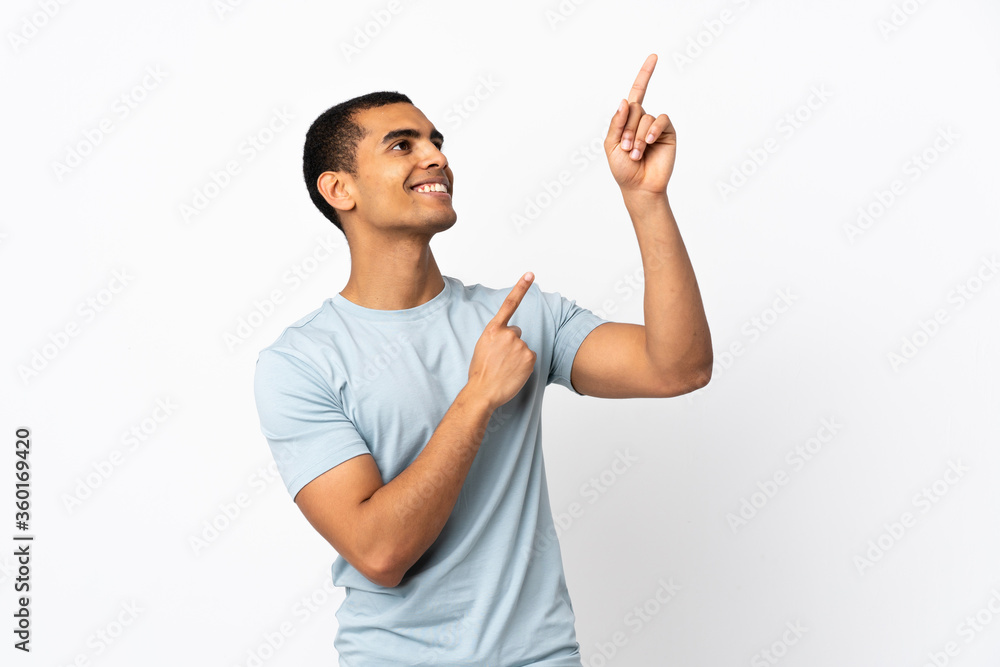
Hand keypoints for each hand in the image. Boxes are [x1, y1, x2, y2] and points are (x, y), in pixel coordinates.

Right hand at [467, 272, 536, 410]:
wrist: (483, 391)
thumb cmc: (481, 372)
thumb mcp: (483, 347)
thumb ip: (497, 336)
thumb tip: (511, 336)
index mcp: (493, 329)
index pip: (510, 304)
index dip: (521, 287)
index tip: (531, 274)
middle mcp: (508, 333)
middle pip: (517, 332)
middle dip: (512, 343)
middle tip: (500, 359)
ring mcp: (520, 345)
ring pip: (523, 347)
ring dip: (517, 355)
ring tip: (505, 367)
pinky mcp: (530, 357)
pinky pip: (530, 357)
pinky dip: (524, 365)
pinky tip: (514, 372)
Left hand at [604, 53, 675, 195]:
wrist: (639, 187)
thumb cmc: (623, 169)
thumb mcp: (611, 146)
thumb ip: (616, 123)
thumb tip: (625, 100)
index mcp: (628, 120)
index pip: (637, 93)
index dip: (645, 74)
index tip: (654, 56)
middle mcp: (643, 119)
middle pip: (634, 107)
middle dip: (627, 128)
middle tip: (626, 148)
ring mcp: (656, 126)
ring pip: (645, 116)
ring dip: (637, 136)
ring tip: (635, 153)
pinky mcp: (668, 132)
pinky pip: (661, 120)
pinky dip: (652, 129)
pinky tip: (649, 142)